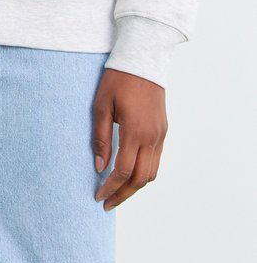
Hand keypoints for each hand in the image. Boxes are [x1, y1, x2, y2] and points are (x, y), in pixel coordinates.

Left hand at [93, 67, 166, 209]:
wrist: (142, 58)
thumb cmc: (117, 79)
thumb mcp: (101, 105)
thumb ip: (101, 137)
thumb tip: (99, 166)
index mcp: (135, 131)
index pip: (123, 171)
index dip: (110, 187)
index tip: (98, 196)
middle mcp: (152, 137)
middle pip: (140, 179)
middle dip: (123, 195)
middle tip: (107, 203)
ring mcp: (161, 135)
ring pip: (151, 173)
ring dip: (135, 186)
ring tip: (118, 192)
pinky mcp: (164, 130)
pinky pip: (156, 160)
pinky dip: (144, 172)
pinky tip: (131, 173)